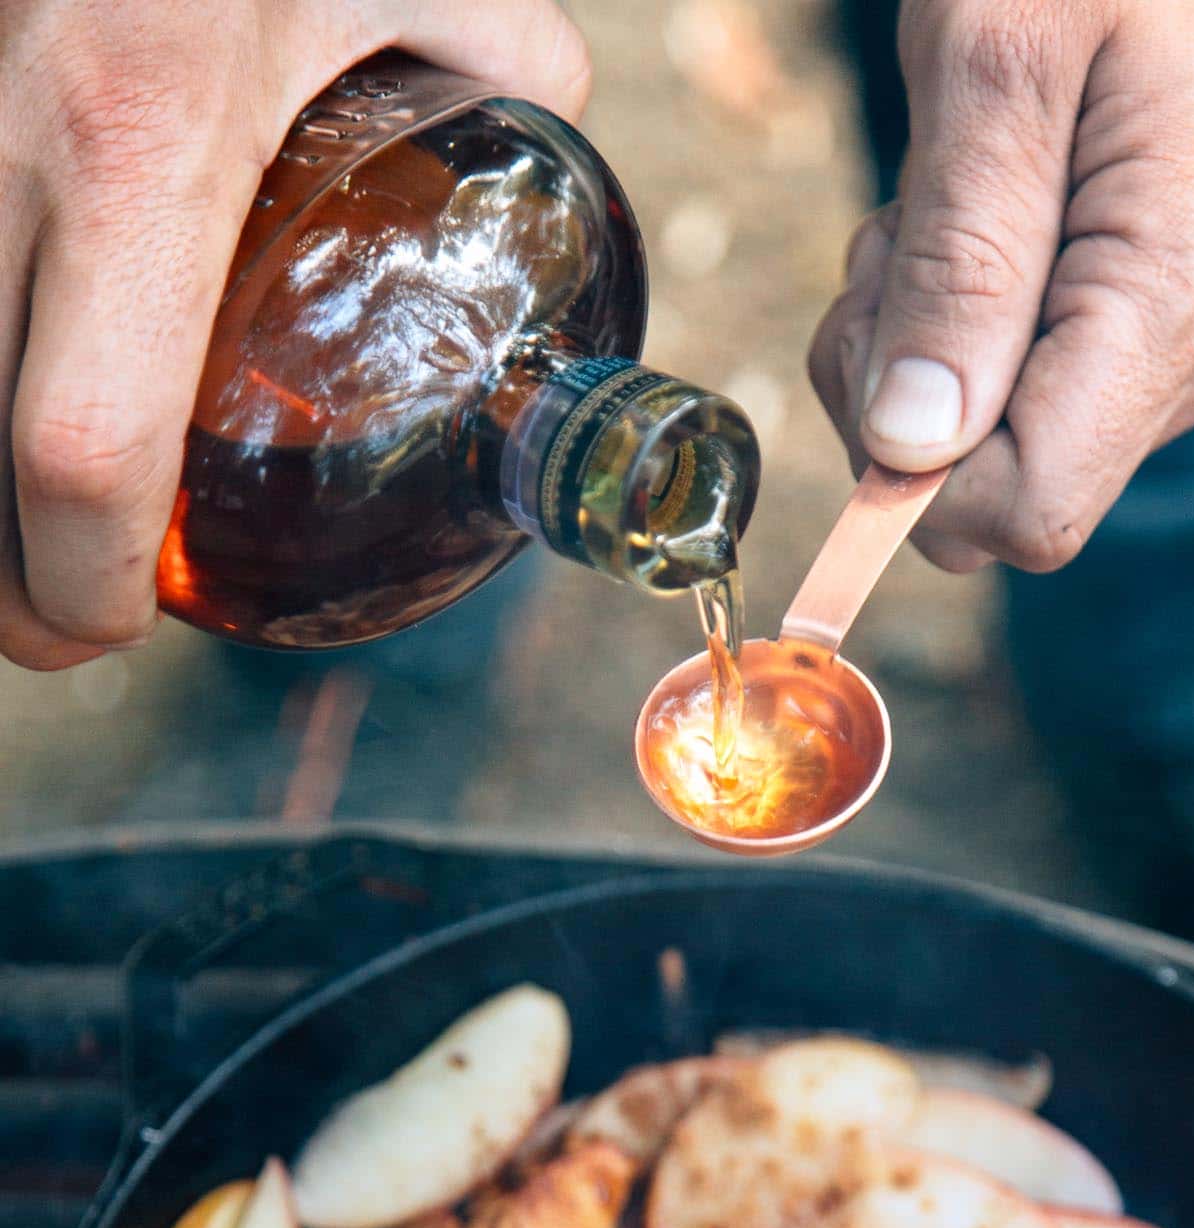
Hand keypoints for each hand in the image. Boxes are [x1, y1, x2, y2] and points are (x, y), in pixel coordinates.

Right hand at [0, 0, 589, 667]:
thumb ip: (501, 46)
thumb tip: (552, 111)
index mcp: (139, 143)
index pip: (86, 449)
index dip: (87, 577)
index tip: (122, 617)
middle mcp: (0, 150)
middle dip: (3, 581)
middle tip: (65, 613)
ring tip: (30, 537)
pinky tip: (0, 406)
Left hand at [810, 0, 1193, 572]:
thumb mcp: (994, 52)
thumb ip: (958, 259)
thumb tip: (911, 448)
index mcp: (1179, 292)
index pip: (1025, 509)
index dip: (913, 468)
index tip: (872, 328)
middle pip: (1007, 499)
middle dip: (907, 398)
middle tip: (900, 233)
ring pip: (1010, 451)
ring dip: (932, 344)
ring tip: (953, 190)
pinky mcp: (1174, 328)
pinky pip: (1037, 392)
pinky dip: (976, 319)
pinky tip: (995, 207)